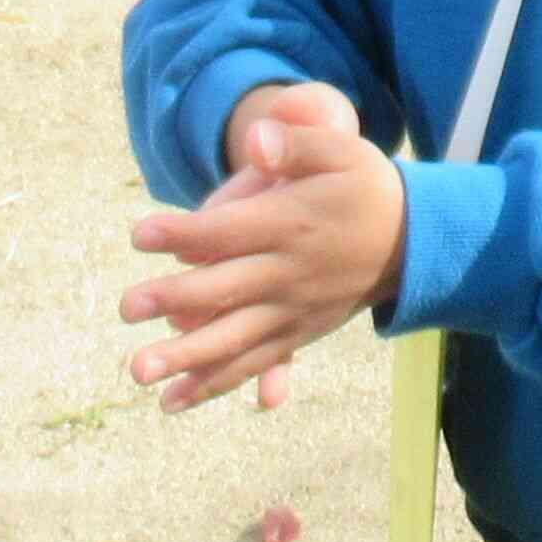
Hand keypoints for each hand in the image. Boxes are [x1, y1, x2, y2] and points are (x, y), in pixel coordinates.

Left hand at [121, 82, 406, 411]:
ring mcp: (292, 311)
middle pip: (223, 290)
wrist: (416, 241)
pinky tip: (171, 402)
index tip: (139, 234)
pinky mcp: (297, 334)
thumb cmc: (368, 187)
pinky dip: (213, 384)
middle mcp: (289, 274)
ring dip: (184, 357)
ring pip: (233, 339)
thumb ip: (297, 143)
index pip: (229, 231)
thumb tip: (256, 139)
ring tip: (138, 372)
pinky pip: (252, 365)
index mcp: (293, 224)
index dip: (182, 233)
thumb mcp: (342, 151)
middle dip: (172, 299)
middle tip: (125, 307)